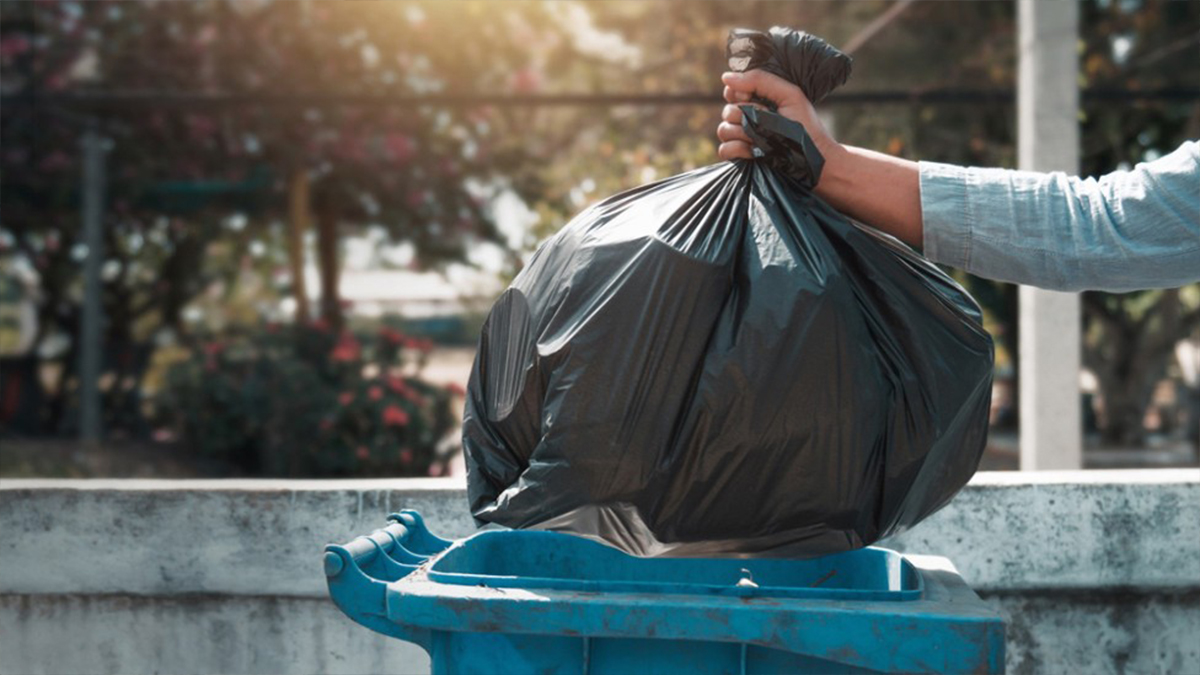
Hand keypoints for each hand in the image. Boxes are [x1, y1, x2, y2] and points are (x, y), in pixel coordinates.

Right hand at [716, 70, 835, 161]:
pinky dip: (737, 149)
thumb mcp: (789, 94)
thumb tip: (726, 77)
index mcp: (757, 101)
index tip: (751, 97)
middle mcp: (747, 118)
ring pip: (723, 130)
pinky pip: (724, 150)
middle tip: (765, 121)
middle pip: (727, 111)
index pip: (732, 91)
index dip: (738, 93)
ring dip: (741, 132)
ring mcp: (743, 138)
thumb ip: (760, 80)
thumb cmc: (805, 126)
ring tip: (761, 138)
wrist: (813, 158)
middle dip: (743, 115)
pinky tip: (753, 152)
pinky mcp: (741, 156)